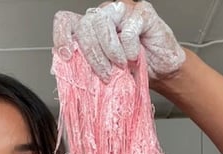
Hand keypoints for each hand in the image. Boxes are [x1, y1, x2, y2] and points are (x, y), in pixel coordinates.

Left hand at [52, 0, 184, 81]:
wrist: (161, 71)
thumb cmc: (132, 71)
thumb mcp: (102, 73)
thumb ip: (83, 67)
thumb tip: (61, 70)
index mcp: (89, 29)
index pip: (66, 21)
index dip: (61, 35)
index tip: (66, 55)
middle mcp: (103, 15)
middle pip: (84, 24)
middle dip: (92, 54)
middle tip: (105, 74)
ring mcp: (122, 10)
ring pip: (101, 21)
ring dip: (109, 50)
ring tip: (120, 66)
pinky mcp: (142, 12)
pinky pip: (127, 28)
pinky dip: (129, 48)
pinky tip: (134, 56)